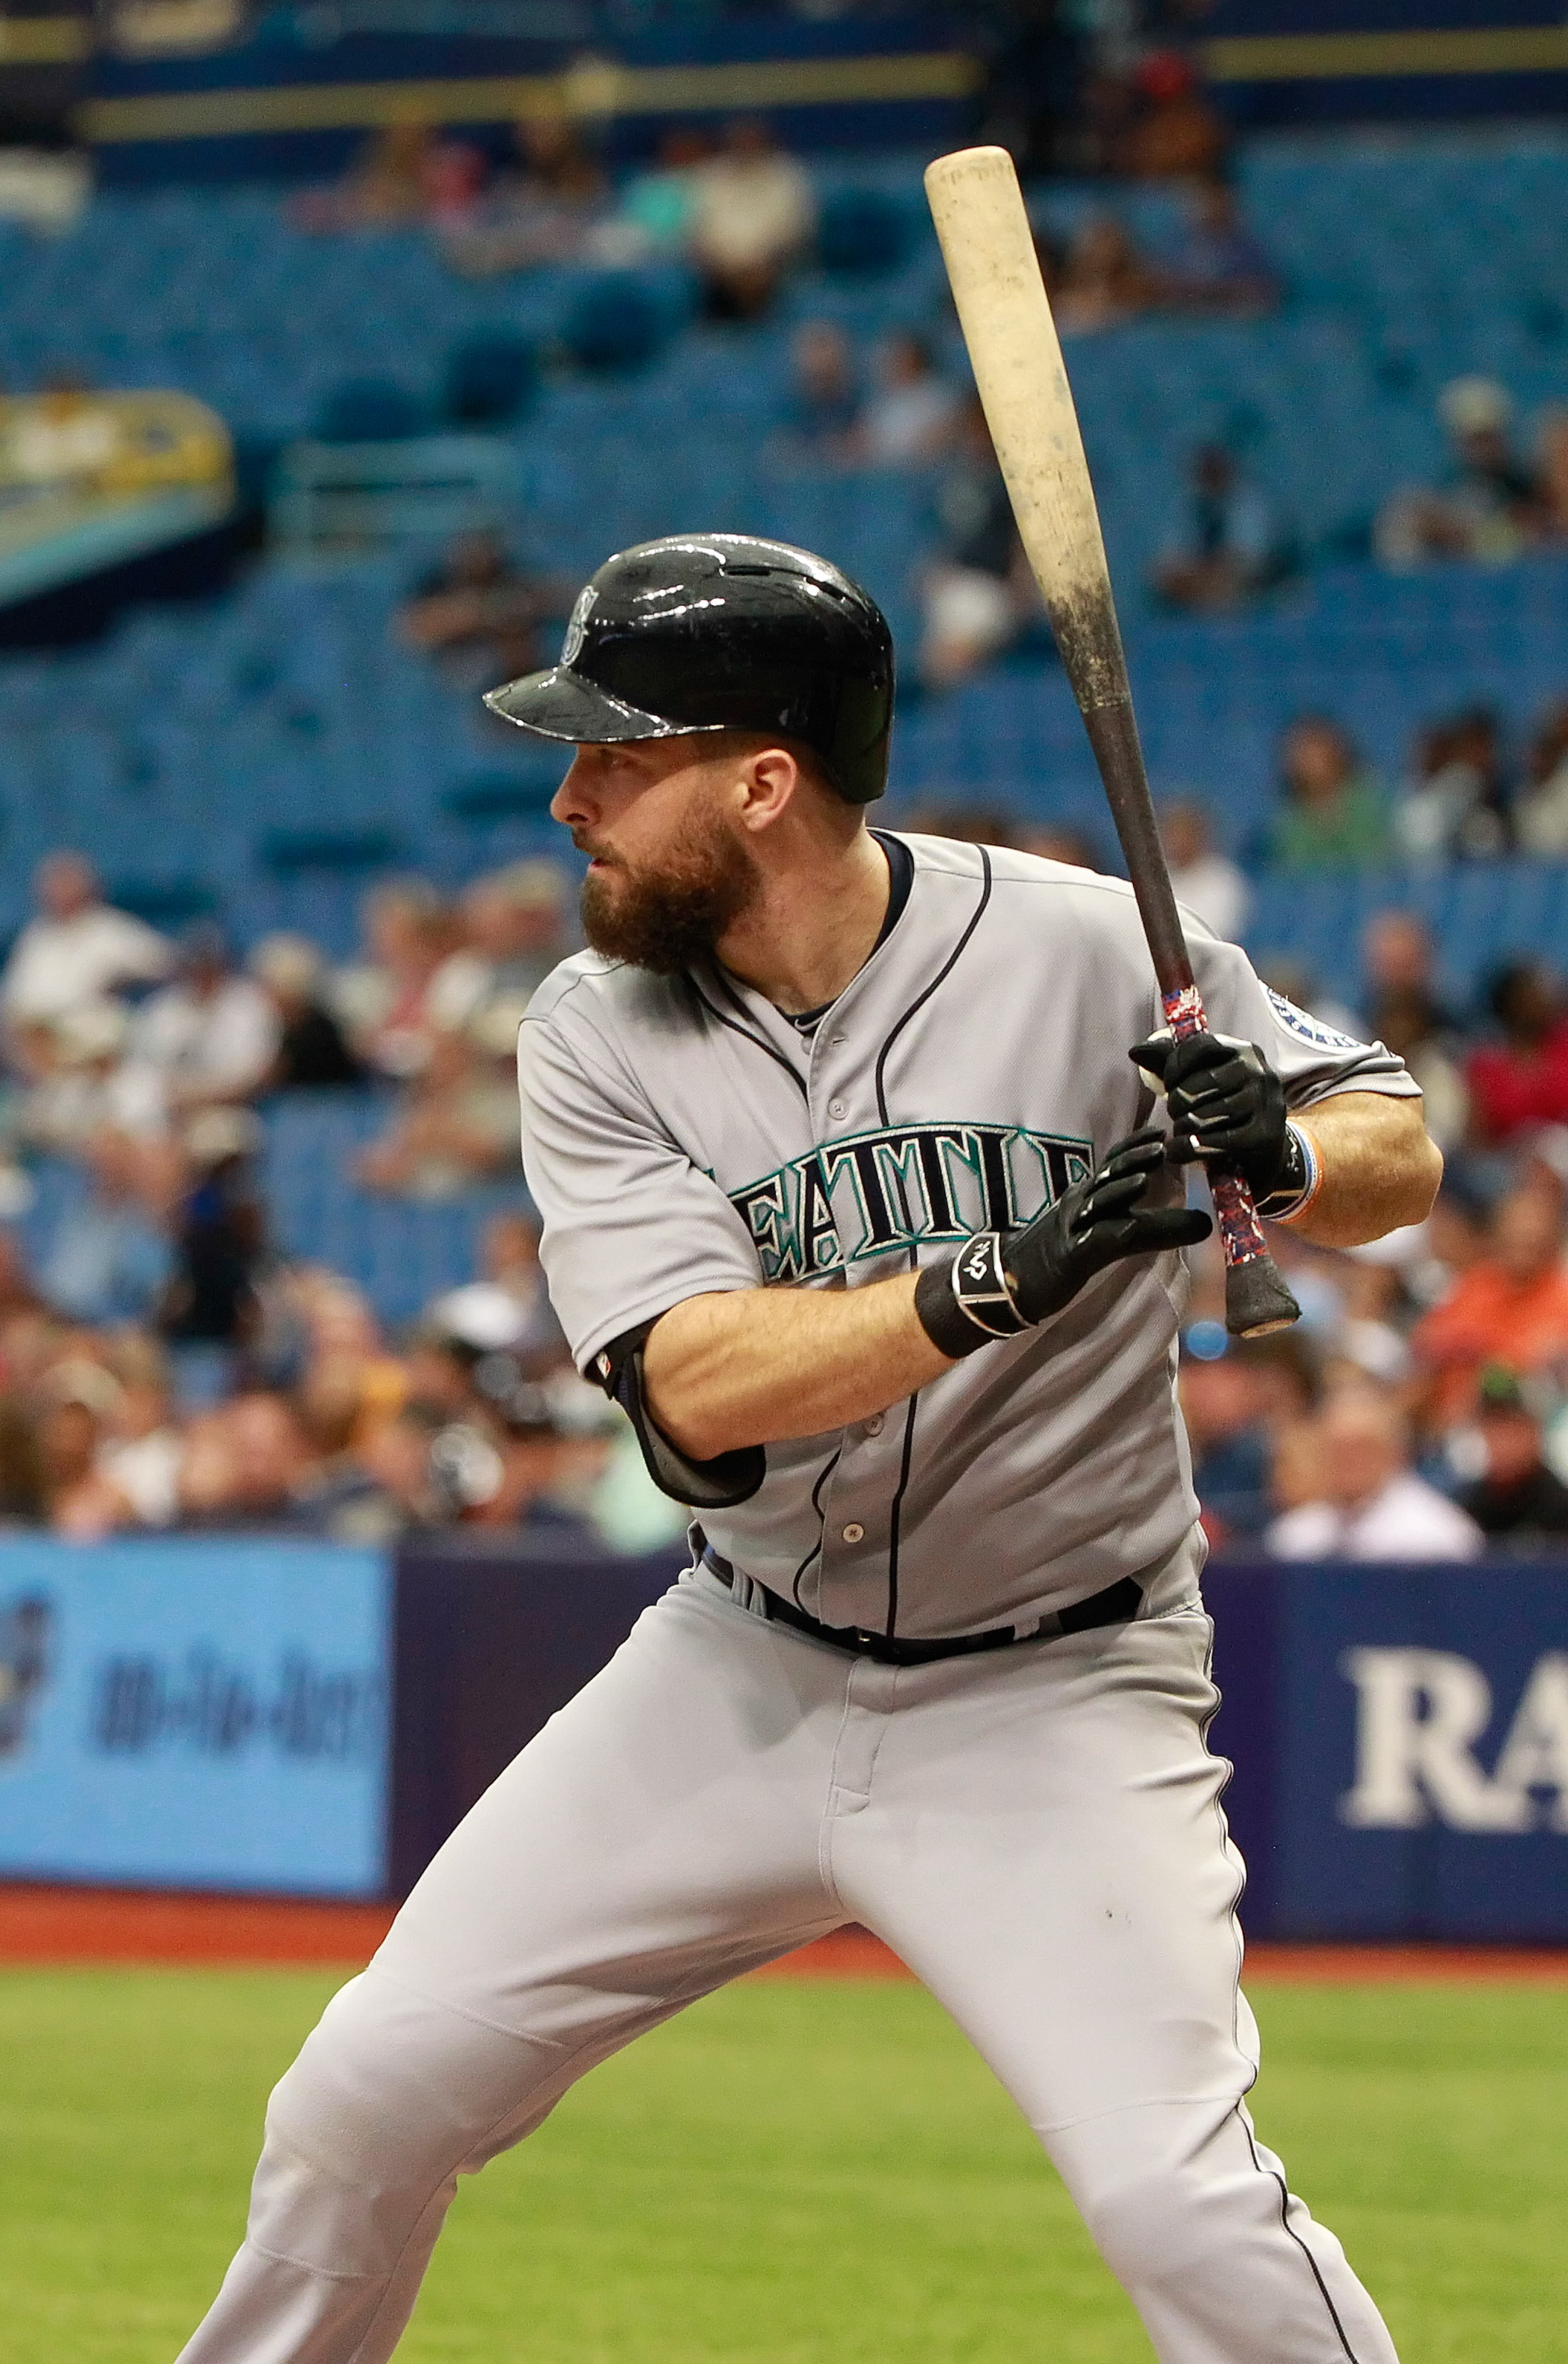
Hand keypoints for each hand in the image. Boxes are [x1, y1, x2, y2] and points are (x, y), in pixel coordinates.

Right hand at [1004, 1127, 1213, 1321]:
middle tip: (1162, 1146)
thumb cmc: (1065, 1253)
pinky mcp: (1069, 1256)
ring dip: (1121, 1190)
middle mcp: (1080, 1204)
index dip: (1135, 1145)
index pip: (1114, 1163)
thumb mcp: (1112, 1235)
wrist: (1011, 1277)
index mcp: (1089, 1194)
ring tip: (1145, 1180)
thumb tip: (1204, 1222)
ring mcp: (1073, 1228)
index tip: (1161, 1130)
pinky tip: (1127, 1227)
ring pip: (1098, 1204)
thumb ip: (1153, 1227)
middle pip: (1108, 1176)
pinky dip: (1110, 1231)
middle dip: (1133, 1158)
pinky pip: (1092, 1241)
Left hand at [1130, 1030, 1288, 1198]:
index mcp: (1244, 1050)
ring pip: (1207, 1113)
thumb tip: (1135, 1052)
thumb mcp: (1202, 1080)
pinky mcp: (1264, 1135)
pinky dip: (1191, 1148)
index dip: (1175, 1064)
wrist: (1265, 1146)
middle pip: (1201, 1082)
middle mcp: (1259, 1072)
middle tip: (1174, 1113)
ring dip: (1183, 1126)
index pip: (1201, 1045)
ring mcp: (1265, 1103)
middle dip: (1177, 1101)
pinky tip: (1179, 1151)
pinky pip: (1218, 1141)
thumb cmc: (1226, 1106)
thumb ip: (1170, 1064)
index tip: (1168, 1084)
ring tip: (1180, 1131)